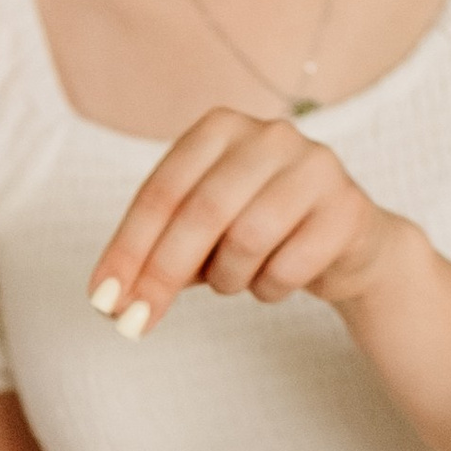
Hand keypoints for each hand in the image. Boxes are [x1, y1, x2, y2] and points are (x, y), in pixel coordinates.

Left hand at [86, 108, 399, 338]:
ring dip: (228, 278)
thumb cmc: (259, 233)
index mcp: (219, 129)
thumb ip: (157, 254)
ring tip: (233, 279)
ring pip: (247, 239)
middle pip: (201, 213)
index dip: (127, 249)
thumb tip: (113, 302)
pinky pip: (291, 265)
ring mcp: (315, 167)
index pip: (162, 191)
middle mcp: (269, 136)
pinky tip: (274, 279)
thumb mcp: (200, 233)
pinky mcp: (348, 208)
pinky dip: (270, 288)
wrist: (347, 243)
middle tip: (135, 322)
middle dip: (161, 274)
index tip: (102, 300)